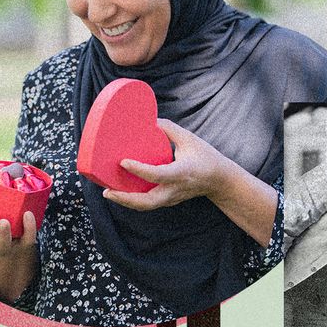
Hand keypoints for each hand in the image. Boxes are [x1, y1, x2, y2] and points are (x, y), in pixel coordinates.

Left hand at [102, 119, 230, 210]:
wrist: (220, 181)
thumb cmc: (206, 157)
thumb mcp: (191, 139)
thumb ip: (170, 129)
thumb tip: (151, 120)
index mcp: (181, 173)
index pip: (157, 174)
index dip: (139, 169)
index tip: (123, 162)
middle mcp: (175, 189)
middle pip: (147, 201)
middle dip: (125, 199)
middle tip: (106, 191)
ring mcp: (172, 198)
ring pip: (146, 206)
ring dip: (126, 202)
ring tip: (108, 193)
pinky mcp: (169, 200)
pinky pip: (149, 203)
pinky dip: (134, 200)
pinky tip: (121, 192)